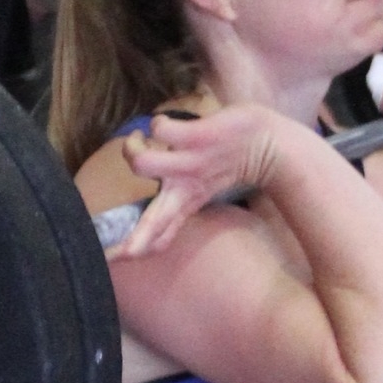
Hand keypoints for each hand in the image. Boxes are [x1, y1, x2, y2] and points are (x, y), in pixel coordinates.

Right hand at [112, 102, 299, 259]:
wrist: (269, 145)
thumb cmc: (226, 167)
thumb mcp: (195, 198)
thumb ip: (169, 219)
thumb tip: (142, 240)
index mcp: (184, 203)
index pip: (158, 236)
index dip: (135, 247)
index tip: (113, 259)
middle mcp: (183, 189)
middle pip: (151, 218)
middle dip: (136, 232)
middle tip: (122, 238)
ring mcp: (190, 163)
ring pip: (142, 163)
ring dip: (132, 149)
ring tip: (137, 139)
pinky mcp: (197, 137)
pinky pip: (161, 129)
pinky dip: (157, 123)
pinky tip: (165, 123)